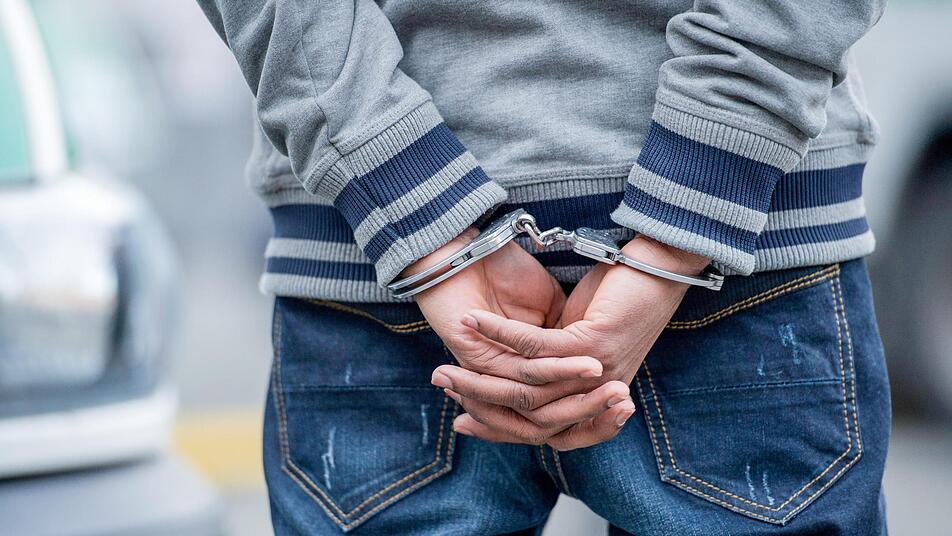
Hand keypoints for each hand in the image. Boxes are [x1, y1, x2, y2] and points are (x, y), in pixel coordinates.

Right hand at [445, 236, 709, 448]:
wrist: (657, 271)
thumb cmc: (620, 298)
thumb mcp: (580, 336)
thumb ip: (555, 360)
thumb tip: (521, 369)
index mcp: (592, 399)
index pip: (540, 431)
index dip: (498, 429)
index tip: (460, 419)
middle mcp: (594, 394)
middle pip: (527, 417)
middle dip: (478, 401)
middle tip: (442, 385)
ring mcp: (593, 373)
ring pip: (525, 384)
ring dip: (480, 372)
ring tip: (448, 359)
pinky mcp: (590, 345)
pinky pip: (534, 347)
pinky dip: (498, 333)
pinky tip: (473, 321)